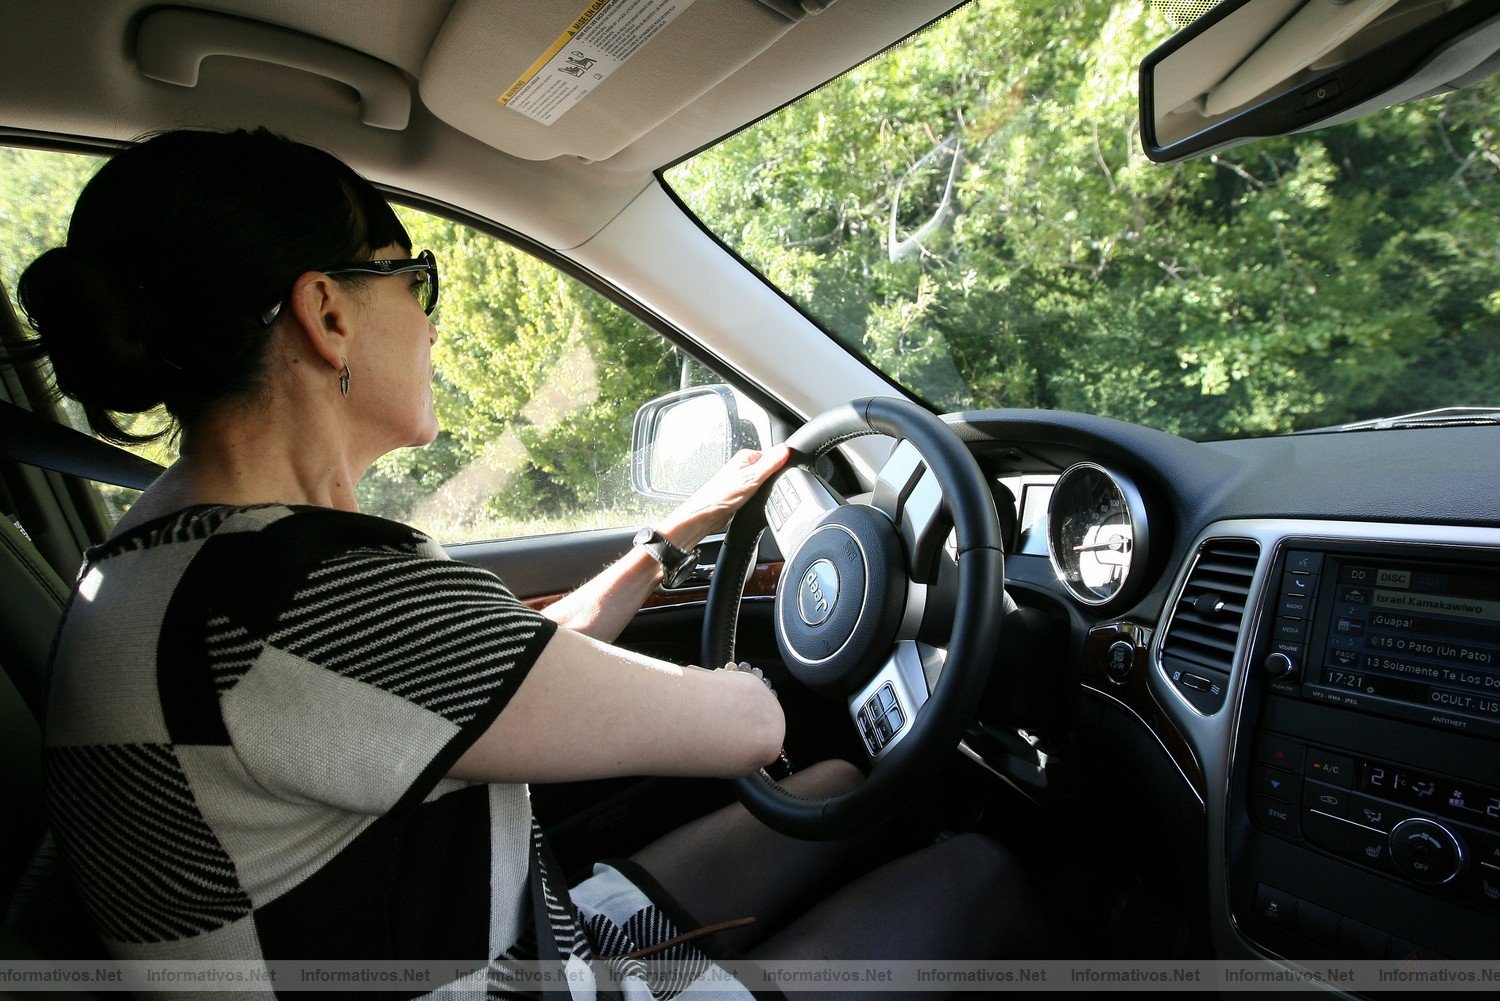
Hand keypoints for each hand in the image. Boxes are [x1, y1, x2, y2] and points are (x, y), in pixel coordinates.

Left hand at [660, 445, 791, 547]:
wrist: (706, 514)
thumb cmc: (721, 495)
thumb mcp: (752, 477)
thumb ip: (770, 463)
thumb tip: (785, 449)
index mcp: (747, 456)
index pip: (773, 455)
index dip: (780, 466)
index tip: (780, 477)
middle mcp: (744, 466)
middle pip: (769, 470)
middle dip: (772, 480)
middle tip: (766, 489)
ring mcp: (743, 479)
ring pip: (764, 482)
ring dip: (765, 490)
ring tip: (758, 496)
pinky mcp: (742, 492)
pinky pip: (758, 492)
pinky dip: (759, 497)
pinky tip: (755, 502)